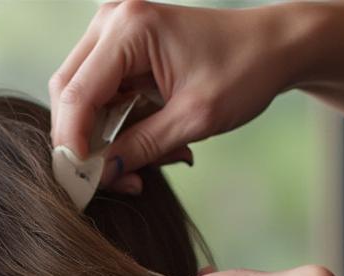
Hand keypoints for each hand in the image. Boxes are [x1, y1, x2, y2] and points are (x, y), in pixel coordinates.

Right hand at [49, 0, 304, 188]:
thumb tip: (96, 178)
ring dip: (99, 142)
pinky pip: (97, 100)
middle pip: (67, 96)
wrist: (276, 46)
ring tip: (138, 167)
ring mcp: (112, 35)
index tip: (83, 185)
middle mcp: (112, 22)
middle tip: (109, 181)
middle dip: (82, 145)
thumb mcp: (193, 119)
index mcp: (130, 28)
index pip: (76, 96)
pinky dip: (112, 131)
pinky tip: (142, 147)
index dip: (73, 146)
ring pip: (77, 102)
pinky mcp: (119, 52)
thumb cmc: (246, 71)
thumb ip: (140, 149)